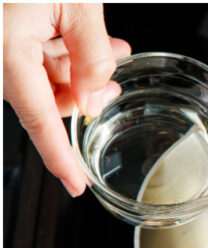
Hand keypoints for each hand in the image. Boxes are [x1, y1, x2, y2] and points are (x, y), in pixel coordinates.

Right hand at [3, 4, 129, 196]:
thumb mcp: (75, 5)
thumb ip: (92, 54)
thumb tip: (96, 94)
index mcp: (7, 57)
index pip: (41, 122)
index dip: (61, 157)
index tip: (76, 184)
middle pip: (43, 97)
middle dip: (83, 93)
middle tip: (111, 86)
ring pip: (39, 73)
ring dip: (76, 69)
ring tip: (112, 51)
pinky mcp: (3, 33)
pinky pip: (30, 52)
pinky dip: (61, 50)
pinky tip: (91, 41)